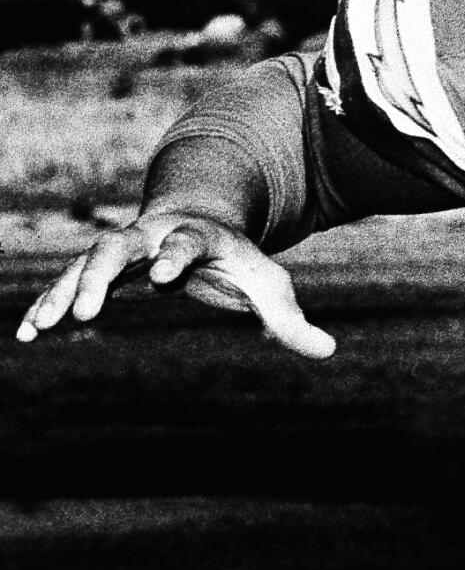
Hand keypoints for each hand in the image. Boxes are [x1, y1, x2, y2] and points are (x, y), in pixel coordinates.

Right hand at [13, 209, 334, 358]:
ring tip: (43, 326)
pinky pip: (68, 285)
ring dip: (62, 294)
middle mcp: (151, 236)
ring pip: (84, 265)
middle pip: (118, 247)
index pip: (184, 242)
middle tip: (85, 311)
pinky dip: (48, 306)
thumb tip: (329, 351)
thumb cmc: (238, 258)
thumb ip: (291, 319)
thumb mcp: (269, 284)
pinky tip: (27, 334)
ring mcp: (121, 250)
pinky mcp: (102, 269)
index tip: (162, 276)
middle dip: (100, 275)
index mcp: (195, 235)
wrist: (200, 217)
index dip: (174, 255)